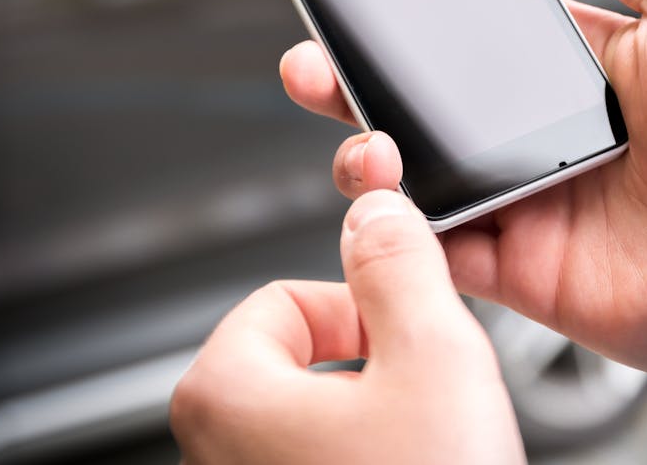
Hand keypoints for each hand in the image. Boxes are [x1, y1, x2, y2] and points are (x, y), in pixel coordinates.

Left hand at [170, 190, 524, 464]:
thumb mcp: (434, 354)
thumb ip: (399, 263)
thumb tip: (375, 208)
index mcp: (224, 392)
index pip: (287, 298)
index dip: (360, 312)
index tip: (405, 342)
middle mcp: (213, 452)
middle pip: (300, 357)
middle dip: (371, 368)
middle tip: (422, 406)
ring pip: (316, 419)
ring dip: (377, 420)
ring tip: (422, 456)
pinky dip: (370, 461)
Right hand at [281, 0, 646, 374]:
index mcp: (580, 72)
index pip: (477, 41)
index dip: (418, 25)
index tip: (365, 7)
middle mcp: (545, 135)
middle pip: (430, 108)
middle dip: (361, 84)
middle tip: (316, 65)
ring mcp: (526, 201)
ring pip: (418, 179)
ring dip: (367, 155)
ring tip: (361, 138)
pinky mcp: (518, 267)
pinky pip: (437, 251)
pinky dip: (397, 231)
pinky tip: (382, 199)